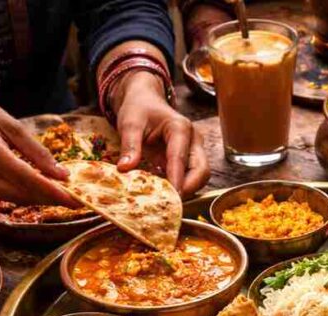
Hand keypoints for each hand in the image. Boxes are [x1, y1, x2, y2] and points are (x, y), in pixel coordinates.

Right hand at [0, 83, 74, 205]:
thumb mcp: (10, 124)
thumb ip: (36, 151)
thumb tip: (62, 175)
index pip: (30, 181)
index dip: (56, 193)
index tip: (79, 200)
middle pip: (25, 195)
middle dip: (52, 198)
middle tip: (78, 198)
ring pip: (16, 199)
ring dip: (40, 198)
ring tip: (62, 193)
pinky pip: (5, 195)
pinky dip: (24, 193)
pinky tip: (39, 187)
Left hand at [112, 71, 209, 196]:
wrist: (145, 100)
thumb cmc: (139, 109)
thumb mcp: (129, 123)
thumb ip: (129, 146)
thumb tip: (125, 169)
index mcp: (180, 127)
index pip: (180, 158)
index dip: (177, 179)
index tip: (172, 197)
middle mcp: (193, 139)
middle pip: (202, 170)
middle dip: (189, 188)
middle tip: (171, 202)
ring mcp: (194, 150)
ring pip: (200, 176)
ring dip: (187, 189)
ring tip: (166, 199)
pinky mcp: (190, 159)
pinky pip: (192, 177)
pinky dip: (182, 187)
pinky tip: (165, 193)